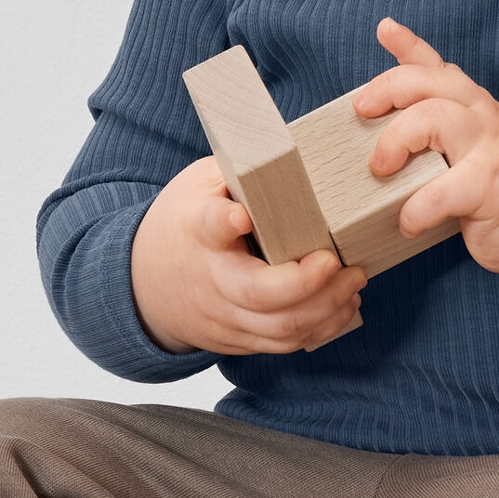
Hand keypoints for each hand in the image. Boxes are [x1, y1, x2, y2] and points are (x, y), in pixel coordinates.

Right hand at [130, 156, 366, 355]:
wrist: (145, 285)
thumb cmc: (184, 226)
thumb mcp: (200, 186)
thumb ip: (241, 175)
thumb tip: (292, 154)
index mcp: (198, 230)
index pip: (208, 225)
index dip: (224, 221)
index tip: (239, 215)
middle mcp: (211, 279)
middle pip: (257, 293)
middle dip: (306, 284)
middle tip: (339, 263)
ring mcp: (225, 315)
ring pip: (279, 327)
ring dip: (325, 308)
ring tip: (353, 281)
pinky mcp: (239, 338)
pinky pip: (283, 343)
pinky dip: (320, 327)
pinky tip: (342, 304)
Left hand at [353, 18, 498, 285]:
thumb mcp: (477, 147)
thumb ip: (442, 133)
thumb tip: (384, 135)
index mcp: (475, 106)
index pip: (439, 67)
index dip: (409, 45)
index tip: (385, 29)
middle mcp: (481, 117)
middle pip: (427, 83)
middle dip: (387, 90)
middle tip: (362, 112)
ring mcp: (487, 148)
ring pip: (433, 119)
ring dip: (396, 141)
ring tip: (380, 169)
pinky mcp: (488, 187)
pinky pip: (441, 191)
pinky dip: (416, 209)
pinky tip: (408, 222)